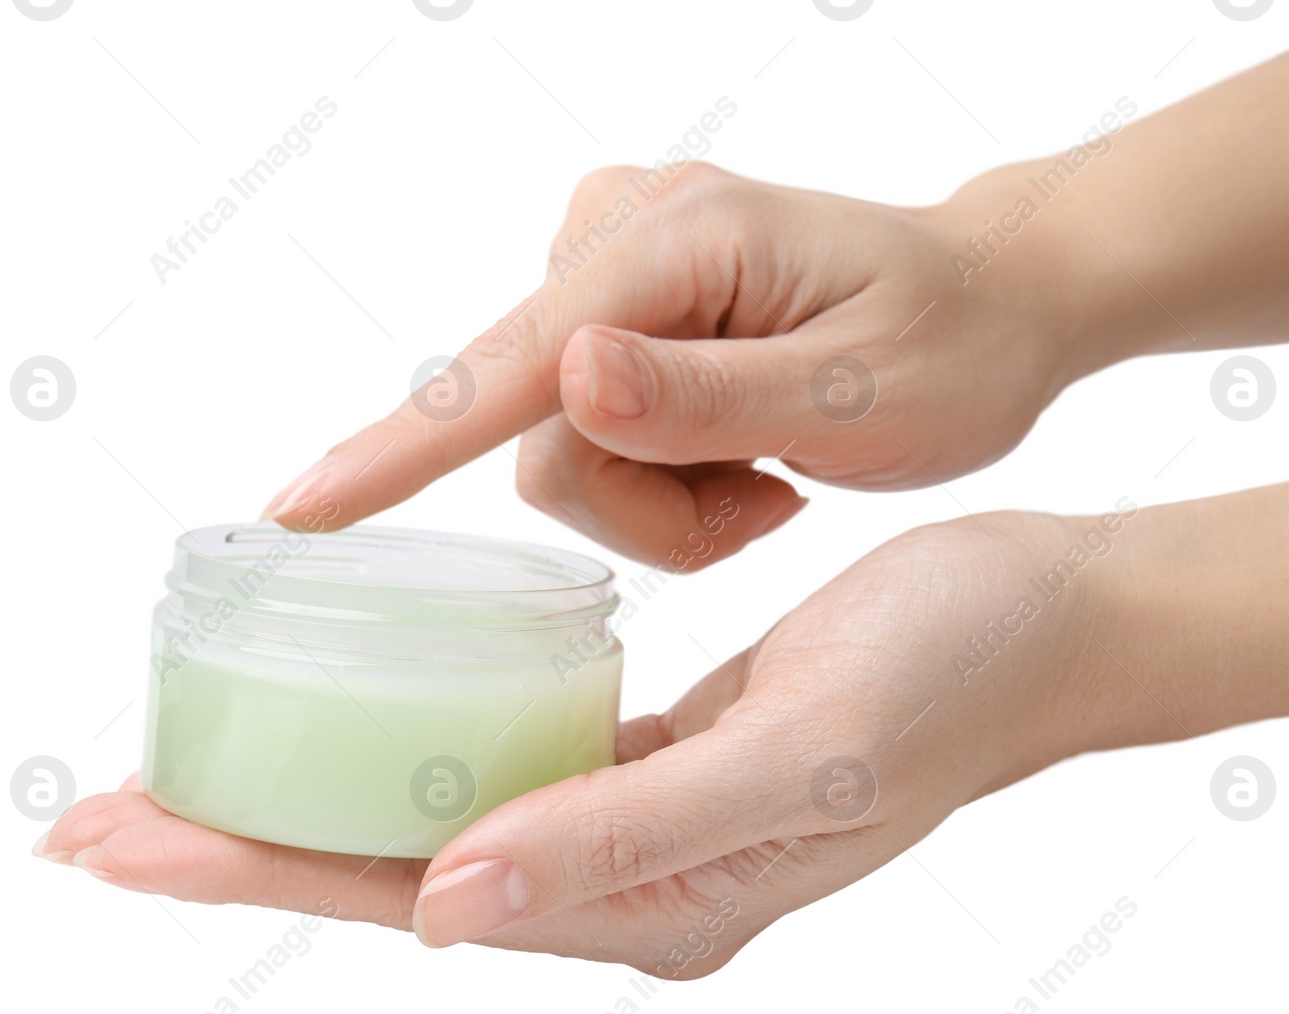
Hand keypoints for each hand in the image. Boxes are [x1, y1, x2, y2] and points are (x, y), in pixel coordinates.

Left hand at [37, 510, 1111, 974]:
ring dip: (310, 799)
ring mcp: (640, 828)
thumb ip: (623, 839)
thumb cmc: (950, 676)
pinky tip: (347, 719)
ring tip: (184, 776)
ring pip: (433, 819)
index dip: (259, 871)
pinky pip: (495, 767)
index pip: (412, 894)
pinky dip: (404, 747)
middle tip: (91, 816)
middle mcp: (632, 884)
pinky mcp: (655, 763)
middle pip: (395, 870)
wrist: (1045, 618)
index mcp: (657, 907)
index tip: (116, 841)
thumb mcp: (799, 757)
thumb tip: (445, 908)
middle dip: (244, 846)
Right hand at [261, 163, 1091, 566]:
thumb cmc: (951, 348)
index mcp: (682, 240)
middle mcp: (623, 232)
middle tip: (760, 505)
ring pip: (561, 445)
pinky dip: (662, 471)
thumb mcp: (857, 392)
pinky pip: (585, 429)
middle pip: (541, 431)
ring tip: (764, 475)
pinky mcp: (616, 306)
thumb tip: (564, 379)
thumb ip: (707, 394)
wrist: (989, 303)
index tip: (299, 508)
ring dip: (660, 495)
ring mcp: (612, 265)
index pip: (512, 362)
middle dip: (643, 504)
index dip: (401, 447)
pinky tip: (742, 450)